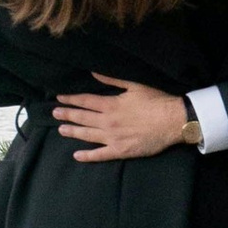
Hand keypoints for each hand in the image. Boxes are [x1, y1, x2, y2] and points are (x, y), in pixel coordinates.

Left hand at [54, 77, 195, 163]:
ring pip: (87, 135)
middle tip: (54, 114)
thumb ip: (112, 79)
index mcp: (111, 104)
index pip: (85, 101)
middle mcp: (108, 121)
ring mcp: (113, 138)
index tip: (60, 98)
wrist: (173, 121)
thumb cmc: (156, 101)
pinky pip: (100, 155)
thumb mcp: (134, 85)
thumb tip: (93, 72)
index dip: (71, 99)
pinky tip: (77, 155)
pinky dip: (87, 155)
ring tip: (61, 130)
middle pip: (82, 118)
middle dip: (67, 115)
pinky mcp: (121, 151)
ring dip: (72, 132)